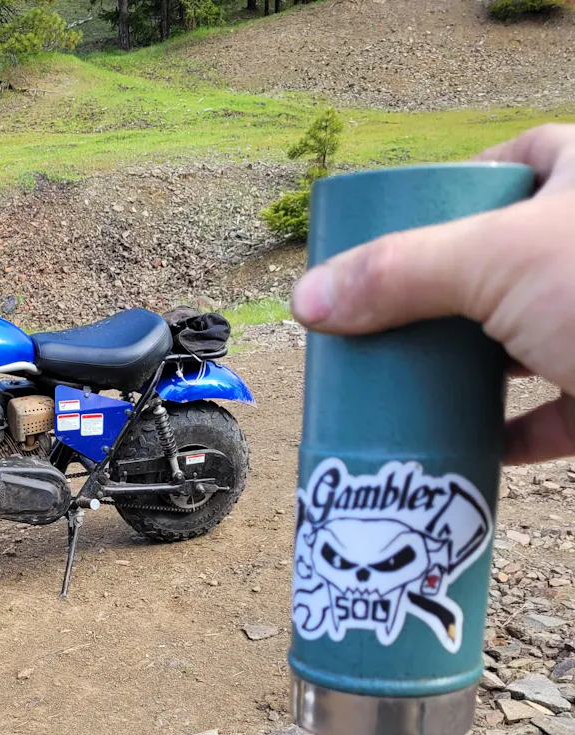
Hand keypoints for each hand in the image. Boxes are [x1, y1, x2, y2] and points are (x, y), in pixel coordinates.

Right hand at [290, 123, 574, 464]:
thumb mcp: (497, 263)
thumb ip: (399, 275)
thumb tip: (308, 301)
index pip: (516, 165)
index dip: (454, 192)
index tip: (399, 232)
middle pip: (505, 263)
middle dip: (444, 297)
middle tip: (382, 321)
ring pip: (524, 340)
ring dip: (469, 367)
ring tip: (406, 383)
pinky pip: (552, 414)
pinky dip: (509, 433)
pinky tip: (469, 444)